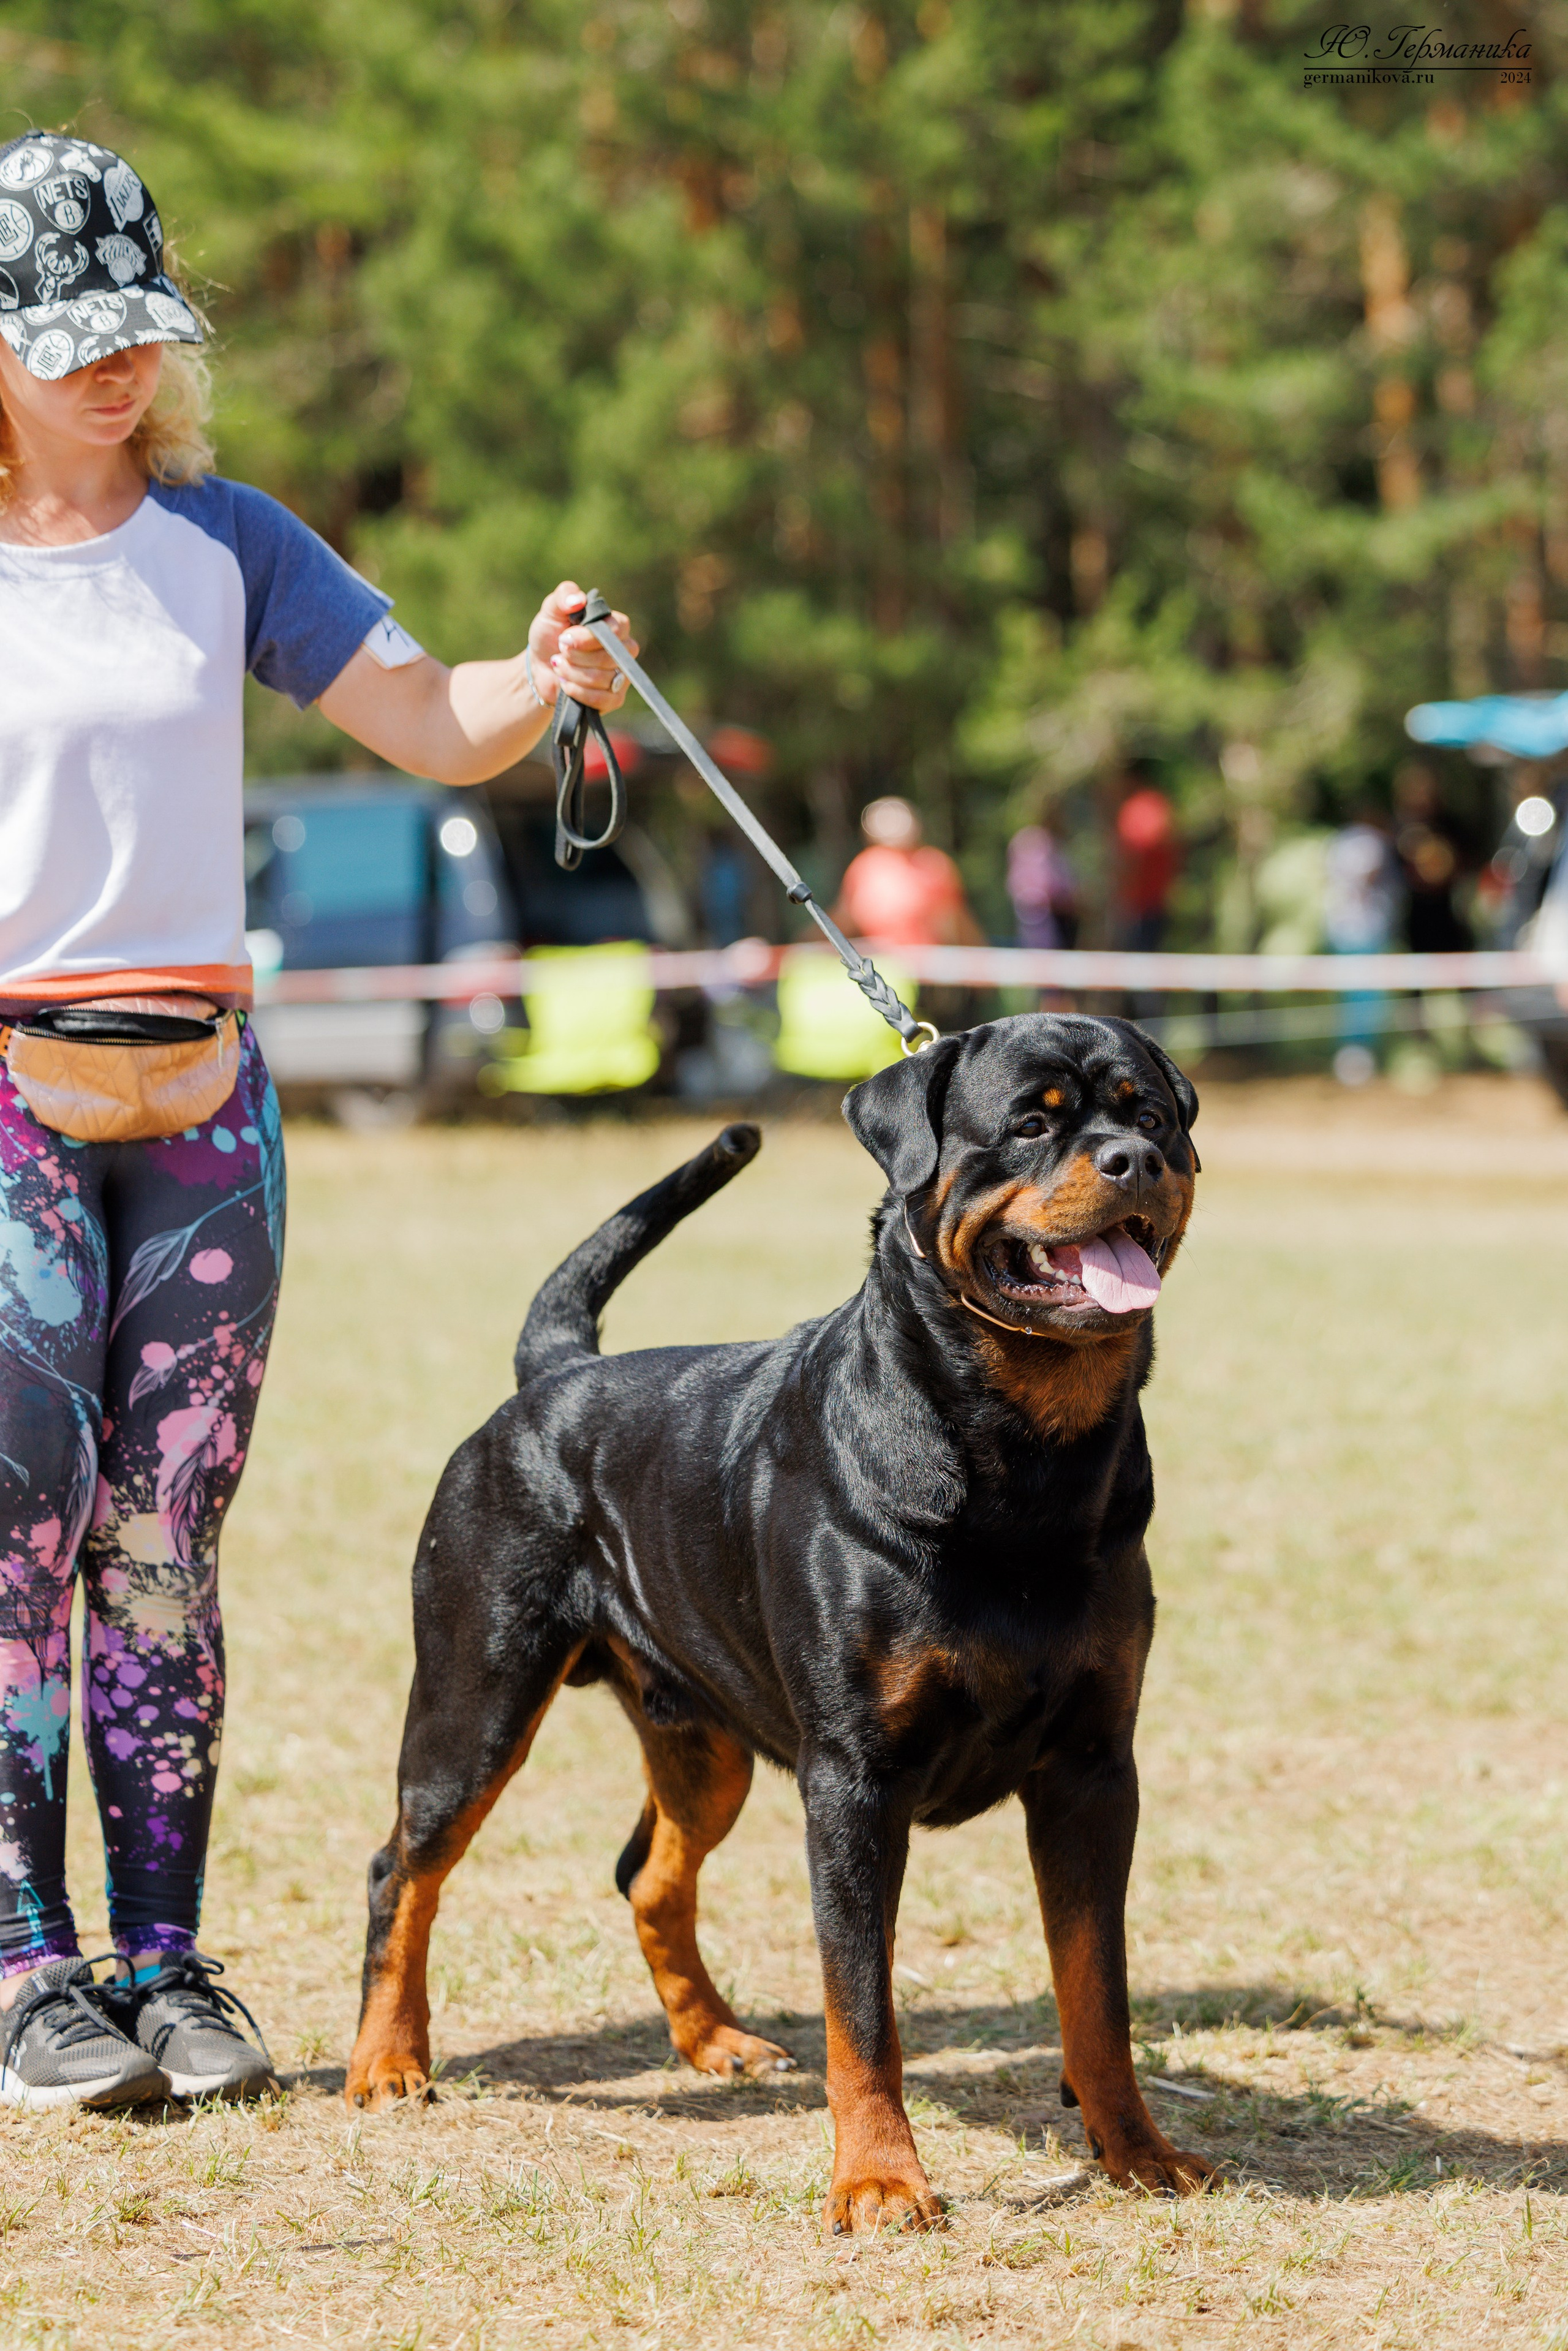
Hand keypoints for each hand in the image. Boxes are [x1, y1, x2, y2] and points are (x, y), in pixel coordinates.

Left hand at [527, 580, 637, 713]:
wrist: (540, 667)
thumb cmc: (549, 635)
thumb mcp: (551, 611)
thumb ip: (564, 596)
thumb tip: (578, 600)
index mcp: (615, 626)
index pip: (617, 631)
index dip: (589, 638)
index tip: (564, 638)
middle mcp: (624, 650)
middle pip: (611, 658)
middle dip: (577, 657)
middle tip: (560, 652)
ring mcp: (622, 675)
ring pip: (604, 679)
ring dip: (573, 674)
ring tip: (559, 666)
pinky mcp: (614, 698)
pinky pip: (604, 699)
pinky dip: (579, 693)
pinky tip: (566, 685)